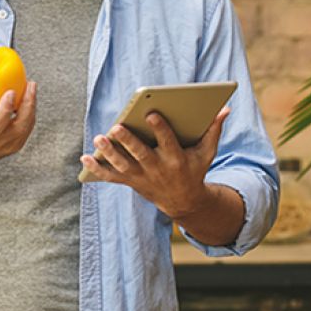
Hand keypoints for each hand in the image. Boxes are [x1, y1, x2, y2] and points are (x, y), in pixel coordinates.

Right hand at [0, 57, 36, 169]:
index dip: (5, 109)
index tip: (10, 92)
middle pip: (19, 126)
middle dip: (28, 104)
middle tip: (29, 84)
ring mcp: (7, 147)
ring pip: (26, 127)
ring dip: (31, 106)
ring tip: (30, 88)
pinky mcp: (14, 146)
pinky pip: (26, 128)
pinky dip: (29, 113)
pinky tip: (28, 99)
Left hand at [79, 106, 230, 218]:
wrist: (184, 201)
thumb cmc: (194, 169)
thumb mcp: (207, 153)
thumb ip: (214, 130)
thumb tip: (225, 109)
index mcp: (176, 159)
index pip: (167, 142)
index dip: (159, 128)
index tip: (150, 113)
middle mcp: (157, 169)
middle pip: (140, 154)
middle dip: (128, 141)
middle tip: (116, 127)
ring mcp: (142, 177)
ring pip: (123, 165)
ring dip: (109, 153)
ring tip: (98, 139)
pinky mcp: (130, 182)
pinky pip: (111, 177)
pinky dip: (97, 169)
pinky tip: (84, 158)